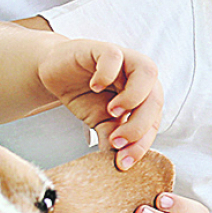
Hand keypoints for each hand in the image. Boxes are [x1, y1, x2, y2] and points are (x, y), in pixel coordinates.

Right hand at [38, 39, 159, 169]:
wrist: (55, 72)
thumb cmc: (84, 94)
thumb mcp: (100, 121)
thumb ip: (112, 138)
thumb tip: (119, 164)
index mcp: (145, 96)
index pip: (154, 121)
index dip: (141, 144)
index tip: (123, 162)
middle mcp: (139, 77)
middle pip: (156, 99)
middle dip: (138, 126)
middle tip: (116, 142)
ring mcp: (124, 60)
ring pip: (147, 72)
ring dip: (133, 97)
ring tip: (112, 113)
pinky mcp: (103, 49)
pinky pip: (114, 56)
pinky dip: (107, 74)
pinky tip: (94, 86)